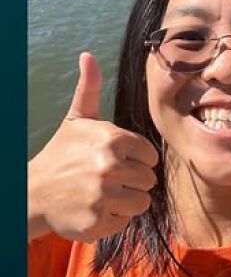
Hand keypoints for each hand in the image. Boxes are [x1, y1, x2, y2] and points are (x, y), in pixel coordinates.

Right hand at [28, 52, 158, 241]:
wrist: (34, 192)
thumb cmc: (62, 155)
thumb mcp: (76, 120)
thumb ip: (88, 89)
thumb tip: (88, 56)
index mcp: (111, 140)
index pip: (150, 156)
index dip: (137, 160)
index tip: (117, 161)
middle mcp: (109, 167)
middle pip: (149, 180)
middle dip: (133, 181)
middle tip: (108, 179)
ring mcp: (104, 196)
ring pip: (143, 202)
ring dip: (127, 201)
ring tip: (105, 194)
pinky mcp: (99, 221)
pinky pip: (127, 220)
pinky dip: (114, 217)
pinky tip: (96, 208)